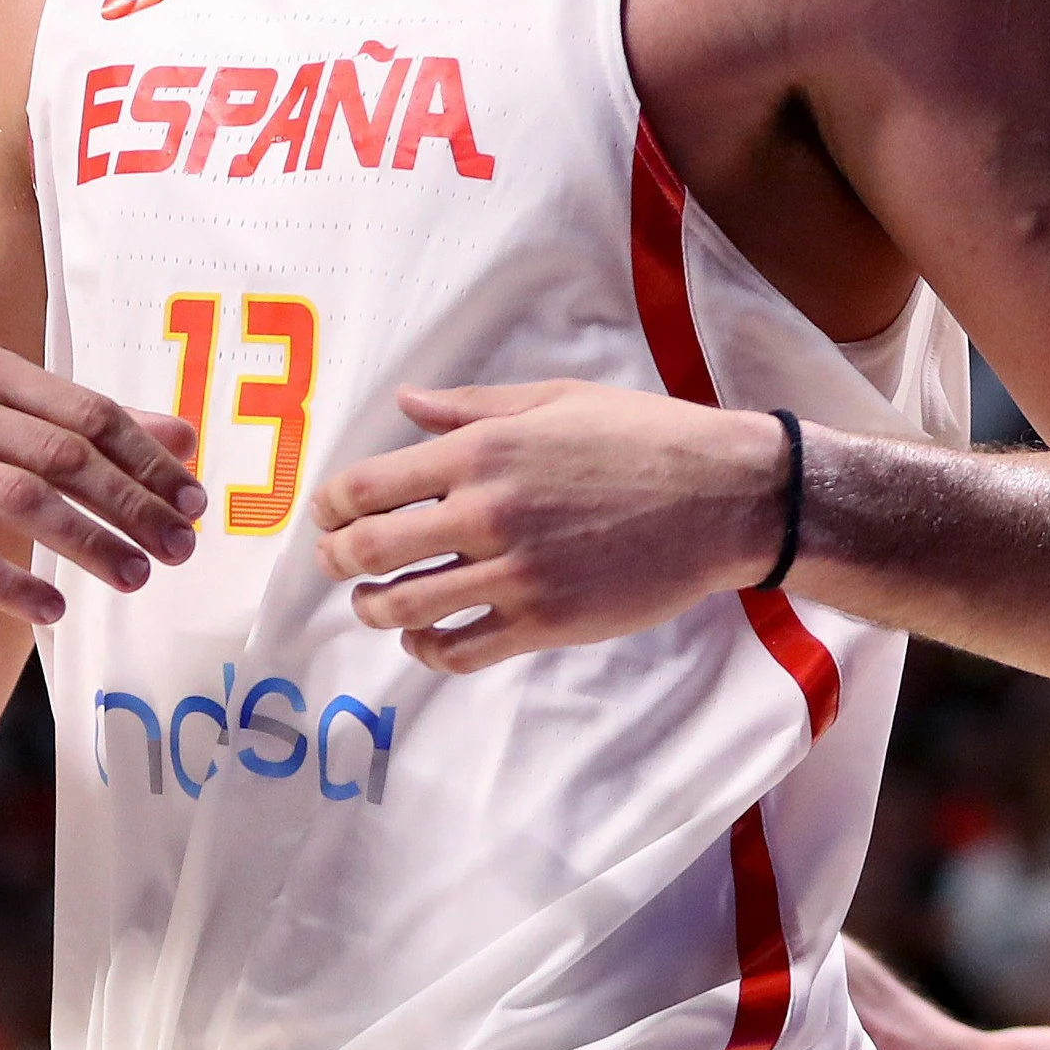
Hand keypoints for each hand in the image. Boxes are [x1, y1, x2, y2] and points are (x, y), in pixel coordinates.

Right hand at [0, 342, 202, 624]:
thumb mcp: (13, 434)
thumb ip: (91, 431)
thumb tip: (187, 438)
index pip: (88, 412)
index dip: (148, 459)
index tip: (195, 504)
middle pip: (61, 455)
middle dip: (130, 505)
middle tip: (181, 550)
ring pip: (19, 499)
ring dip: (87, 543)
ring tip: (136, 579)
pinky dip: (12, 583)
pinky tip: (54, 612)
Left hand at [308, 380, 786, 671]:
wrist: (722, 497)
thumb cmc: (642, 438)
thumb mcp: (554, 399)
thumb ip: (470, 407)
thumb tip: (406, 402)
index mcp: (481, 450)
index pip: (367, 486)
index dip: (331, 505)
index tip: (327, 514)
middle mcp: (487, 511)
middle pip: (369, 550)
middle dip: (337, 559)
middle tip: (335, 563)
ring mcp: (515, 572)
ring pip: (405, 607)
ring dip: (374, 609)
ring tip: (374, 604)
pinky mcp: (546, 621)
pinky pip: (461, 649)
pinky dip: (429, 649)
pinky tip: (426, 638)